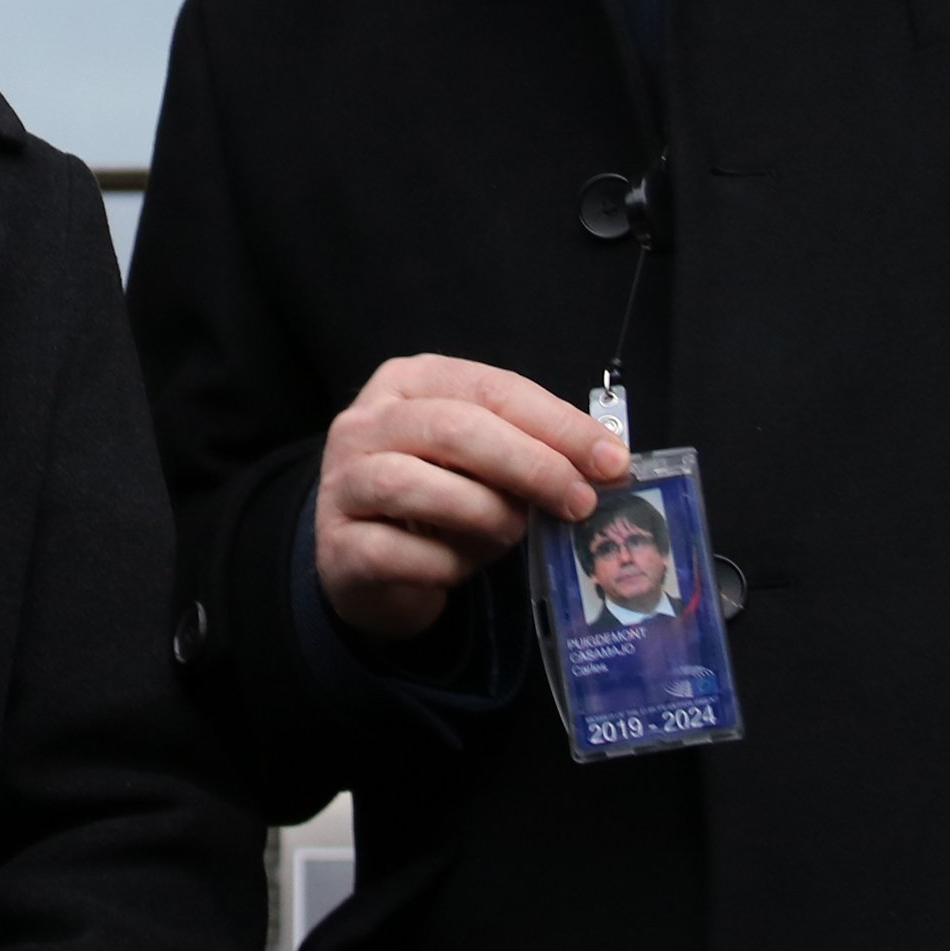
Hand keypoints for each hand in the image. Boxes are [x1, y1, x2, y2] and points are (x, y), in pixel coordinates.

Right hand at [314, 355, 628, 642]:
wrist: (368, 565)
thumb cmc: (439, 502)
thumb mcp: (485, 464)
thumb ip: (531, 452)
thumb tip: (606, 465)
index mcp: (409, 382)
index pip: (490, 388)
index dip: (556, 424)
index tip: (612, 461)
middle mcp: (365, 423)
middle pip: (453, 428)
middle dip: (530, 465)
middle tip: (580, 502)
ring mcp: (342, 483)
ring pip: (414, 484)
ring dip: (484, 513)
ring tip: (514, 534)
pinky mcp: (337, 545)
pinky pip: (397, 551)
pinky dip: (445, 564)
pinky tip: (461, 568)